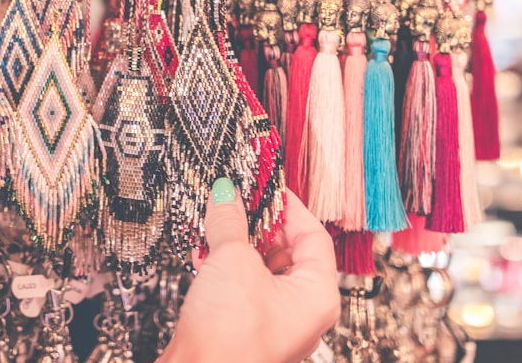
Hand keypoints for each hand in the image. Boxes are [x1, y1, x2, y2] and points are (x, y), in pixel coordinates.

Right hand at [160, 183, 339, 362]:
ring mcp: (274, 322)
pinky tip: (203, 249)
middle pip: (287, 250)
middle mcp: (302, 311)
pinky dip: (225, 265)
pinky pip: (242, 286)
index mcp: (318, 295)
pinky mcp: (245, 328)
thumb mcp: (232, 261)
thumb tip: (226, 193)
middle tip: (236, 199)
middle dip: (258, 223)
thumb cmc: (229, 336)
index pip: (314, 235)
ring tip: (215, 220)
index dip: (288, 206)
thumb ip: (230, 221)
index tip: (264, 185)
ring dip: (237, 242)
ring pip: (261, 268)